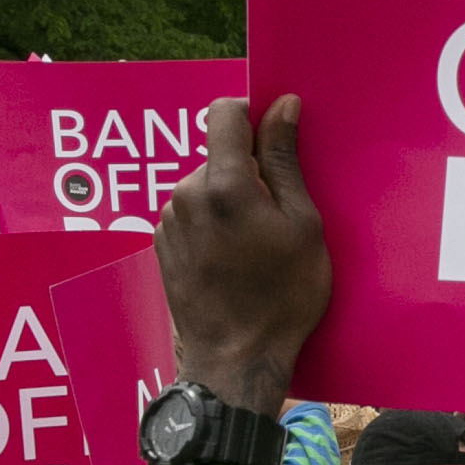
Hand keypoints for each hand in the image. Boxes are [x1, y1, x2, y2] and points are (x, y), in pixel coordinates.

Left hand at [161, 96, 329, 408]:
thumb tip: (283, 106)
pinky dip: (214, 223)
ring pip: (206, 185)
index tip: (276, 142)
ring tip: (256, 244)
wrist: (236, 358)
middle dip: (247, 171)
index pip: (224, 113)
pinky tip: (233, 258)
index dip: (253, 116)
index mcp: (223, 184)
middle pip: (219, 155)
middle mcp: (185, 193)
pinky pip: (192, 212)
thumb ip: (285, 160)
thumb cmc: (283, 295)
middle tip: (278, 216)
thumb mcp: (303, 225)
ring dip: (230, 199)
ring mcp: (168, 219)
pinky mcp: (161, 242)